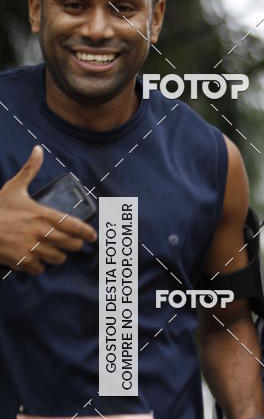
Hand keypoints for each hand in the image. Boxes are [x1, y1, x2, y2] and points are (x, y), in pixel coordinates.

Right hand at [0, 145, 96, 273]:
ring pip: (58, 258)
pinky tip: (35, 259)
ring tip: (52, 251)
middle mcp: (41, 233)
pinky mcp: (23, 261)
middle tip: (70, 243)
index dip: (86, 232)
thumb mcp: (14, 187)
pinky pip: (41, 269)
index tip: (92, 237)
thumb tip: (38, 149)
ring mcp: (33, 248)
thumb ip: (29, 170)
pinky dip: (40, 266)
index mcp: (42, 214)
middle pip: (71, 245)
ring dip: (57, 256)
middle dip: (73, 245)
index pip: (73, 225)